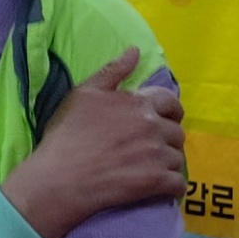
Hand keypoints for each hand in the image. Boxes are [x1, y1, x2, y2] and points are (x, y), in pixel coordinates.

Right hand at [1, 47, 185, 237]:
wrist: (60, 177)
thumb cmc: (67, 135)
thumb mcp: (83, 94)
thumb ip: (113, 70)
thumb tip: (136, 50)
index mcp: (138, 103)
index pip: (170, 102)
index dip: (169, 111)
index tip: (161, 120)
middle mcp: (153, 126)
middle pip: (177, 132)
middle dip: (166, 139)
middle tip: (149, 149)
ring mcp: (157, 155)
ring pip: (178, 158)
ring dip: (168, 163)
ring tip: (149, 169)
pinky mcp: (157, 182)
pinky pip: (178, 184)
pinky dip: (172, 186)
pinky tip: (159, 187)